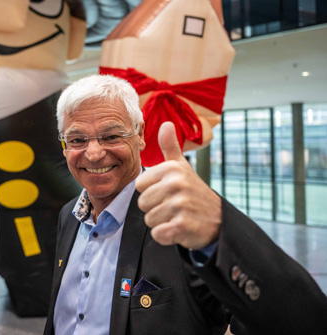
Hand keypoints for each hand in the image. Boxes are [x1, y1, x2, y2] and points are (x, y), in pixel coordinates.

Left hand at [136, 121, 221, 249]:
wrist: (220, 220)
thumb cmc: (194, 192)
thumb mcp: (183, 167)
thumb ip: (170, 147)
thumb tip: (166, 124)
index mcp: (171, 169)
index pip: (139, 185)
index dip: (151, 192)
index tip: (168, 192)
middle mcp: (176, 184)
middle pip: (142, 203)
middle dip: (155, 209)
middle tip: (174, 207)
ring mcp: (180, 205)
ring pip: (149, 220)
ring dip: (161, 222)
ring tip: (178, 216)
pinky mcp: (182, 226)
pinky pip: (158, 234)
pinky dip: (166, 235)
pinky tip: (179, 228)